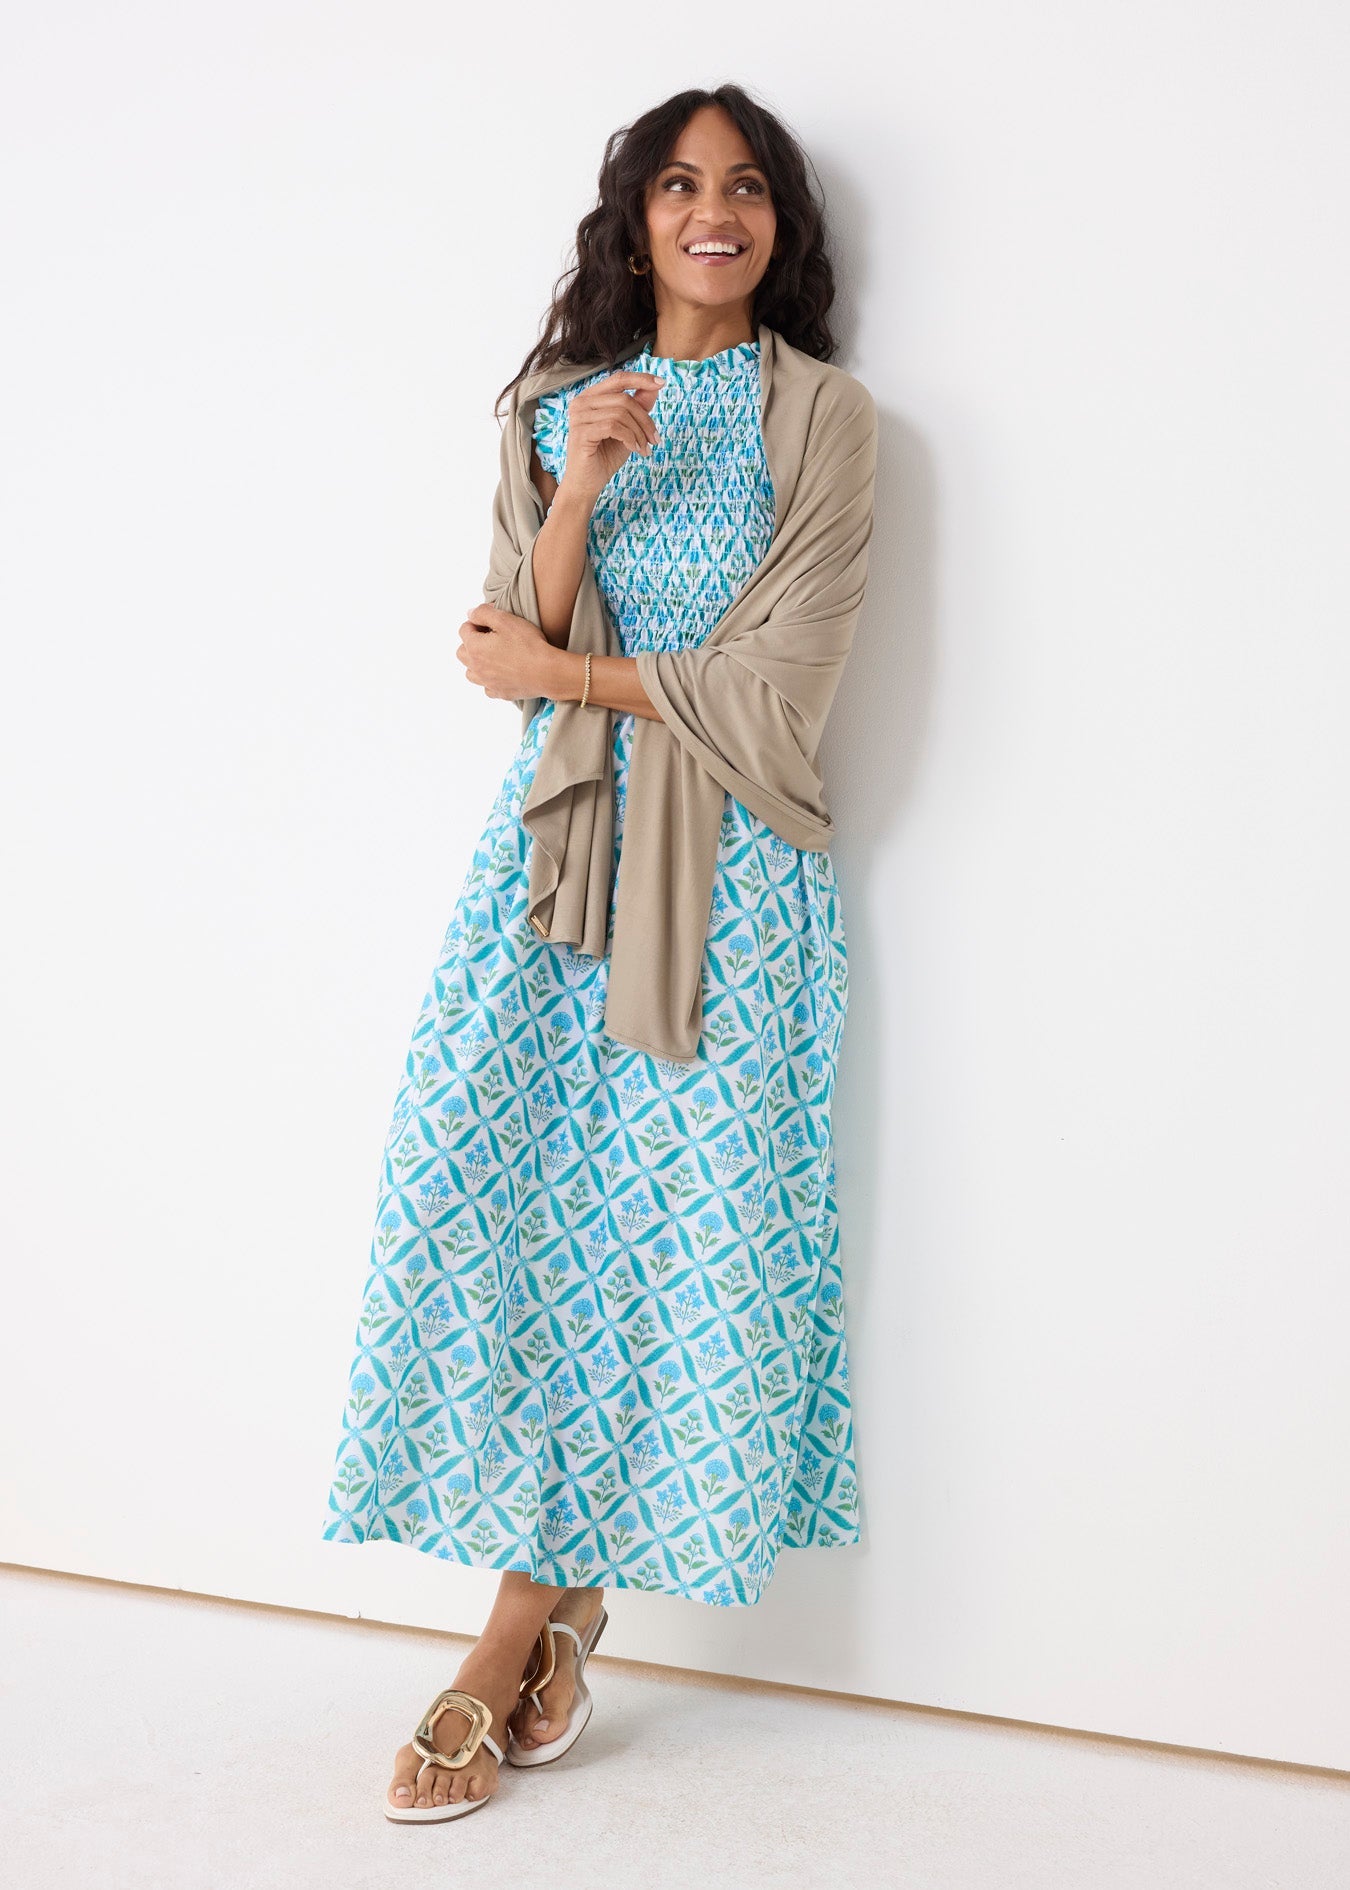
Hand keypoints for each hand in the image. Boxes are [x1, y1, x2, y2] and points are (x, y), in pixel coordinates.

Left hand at [457, 603, 557, 699]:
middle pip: (462, 652)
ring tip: (492, 655)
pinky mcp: (500, 693)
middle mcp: (476, 667)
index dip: (476, 622)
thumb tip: (470, 614)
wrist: (546, 672)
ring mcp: (487, 683)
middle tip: (490, 637)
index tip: (491, 622)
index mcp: (475, 647)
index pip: (464, 630)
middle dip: (471, 642)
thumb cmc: (528, 644)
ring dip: (476, 662)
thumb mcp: (505, 619)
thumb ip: (483, 613)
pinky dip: (490, 679)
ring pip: (471, 672)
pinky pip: (487, 687)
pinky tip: (502, 672)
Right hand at [558, 371, 665, 502]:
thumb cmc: (606, 456)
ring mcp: (579, 416)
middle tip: (655, 440)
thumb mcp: (628, 429)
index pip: (619, 379)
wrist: (587, 484)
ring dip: (639, 433)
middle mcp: (581, 402)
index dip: (641, 379)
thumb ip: (639, 407)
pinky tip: (634, 450)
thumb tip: (655, 386)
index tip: (661, 383)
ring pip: (621, 413)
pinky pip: (613, 427)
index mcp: (591, 397)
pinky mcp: (581, 432)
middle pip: (624, 399)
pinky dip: (629, 438)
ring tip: (644, 449)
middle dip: (645, 420)